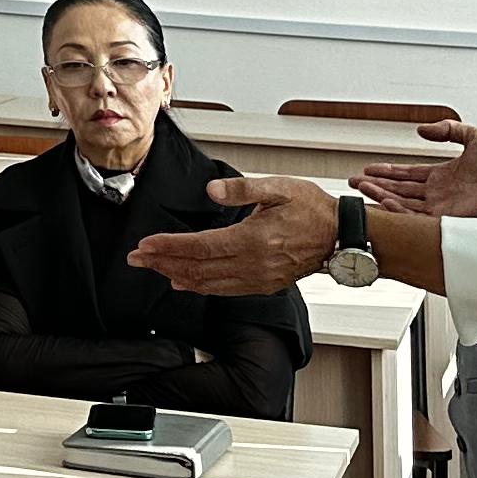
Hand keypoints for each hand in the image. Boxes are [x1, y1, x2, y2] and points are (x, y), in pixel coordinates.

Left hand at [129, 174, 336, 296]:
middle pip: (197, 268)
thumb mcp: (279, 187)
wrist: (340, 236)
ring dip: (176, 275)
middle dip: (162, 263)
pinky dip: (199, 287)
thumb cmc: (312, 209)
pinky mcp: (263, 284)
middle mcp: (253, 265)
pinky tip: (184, 282)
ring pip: (208, 283)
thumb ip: (243, 189)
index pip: (200, 247)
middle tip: (136, 259)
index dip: (169, 247)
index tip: (145, 246)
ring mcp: (258, 279)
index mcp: (253, 240)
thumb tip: (213, 191)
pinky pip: (224, 290)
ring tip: (153, 267)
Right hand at [356, 121, 476, 219]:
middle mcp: (439, 195)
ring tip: (361, 188)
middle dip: (375, 185)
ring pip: (402, 203)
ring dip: (380, 195)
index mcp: (444, 178)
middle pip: (399, 190)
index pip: (408, 176)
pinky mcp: (445, 221)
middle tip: (355, 182)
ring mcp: (441, 209)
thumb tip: (422, 130)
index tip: (369, 170)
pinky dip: (397, 210)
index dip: (388, 172)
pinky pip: (415, 217)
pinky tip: (383, 201)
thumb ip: (448, 129)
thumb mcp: (475, 137)